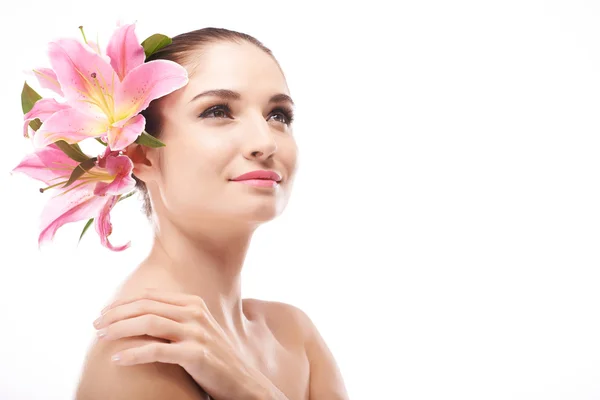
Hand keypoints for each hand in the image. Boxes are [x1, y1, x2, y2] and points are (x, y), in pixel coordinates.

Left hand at [94, 288, 278, 399]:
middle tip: (96, 324)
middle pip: (146, 306)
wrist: (242, 381)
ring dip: (120, 328)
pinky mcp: (195, 354)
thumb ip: (176, 318)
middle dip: (117, 313)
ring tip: (102, 337)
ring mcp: (196, 333)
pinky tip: (117, 359)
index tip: (105, 312)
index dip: (124, 302)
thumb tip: (141, 314)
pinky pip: (156, 350)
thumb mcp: (198, 330)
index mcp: (194, 303)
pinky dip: (133, 353)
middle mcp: (195, 313)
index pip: (151, 296)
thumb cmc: (215, 357)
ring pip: (149, 323)